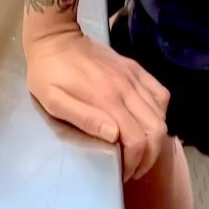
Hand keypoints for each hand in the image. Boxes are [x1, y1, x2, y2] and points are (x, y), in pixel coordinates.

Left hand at [25, 28, 169, 181]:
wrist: (54, 36)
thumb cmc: (47, 72)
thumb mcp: (53, 99)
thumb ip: (83, 117)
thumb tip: (113, 135)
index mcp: (105, 99)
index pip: (136, 140)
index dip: (135, 162)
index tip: (122, 172)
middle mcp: (125, 87)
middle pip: (155, 130)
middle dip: (150, 156)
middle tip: (134, 167)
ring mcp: (132, 76)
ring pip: (160, 114)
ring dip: (156, 137)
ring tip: (140, 149)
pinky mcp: (134, 67)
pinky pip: (160, 92)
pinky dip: (160, 112)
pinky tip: (147, 120)